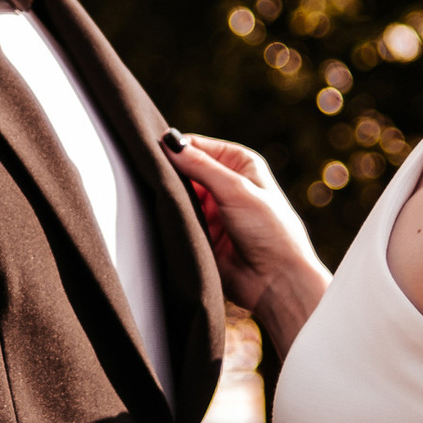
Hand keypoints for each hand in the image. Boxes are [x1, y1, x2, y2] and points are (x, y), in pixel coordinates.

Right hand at [172, 136, 327, 351]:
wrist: (276, 281)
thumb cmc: (270, 231)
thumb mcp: (236, 190)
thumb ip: (201, 165)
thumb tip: (169, 141)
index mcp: (240, 164)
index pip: (198, 147)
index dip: (175, 148)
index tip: (151, 152)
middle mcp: (226, 184)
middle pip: (185, 170)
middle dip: (168, 175)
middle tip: (146, 177)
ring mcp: (213, 210)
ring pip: (178, 196)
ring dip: (168, 199)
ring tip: (153, 199)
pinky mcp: (202, 234)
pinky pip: (178, 220)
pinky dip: (169, 219)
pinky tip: (159, 218)